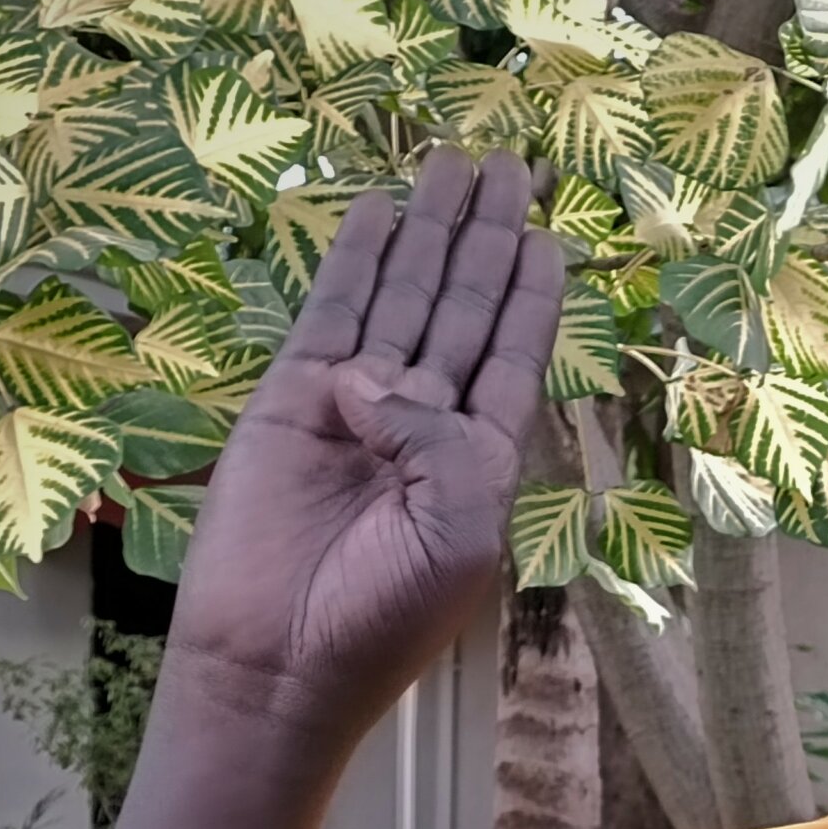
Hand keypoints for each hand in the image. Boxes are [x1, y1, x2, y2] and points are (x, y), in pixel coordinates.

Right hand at [166, 148, 562, 742]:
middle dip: (485, 237)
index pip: (511, 354)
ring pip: (402, 298)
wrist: (278, 665)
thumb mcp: (460, 528)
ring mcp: (356, 407)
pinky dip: (356, 261)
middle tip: (507, 163)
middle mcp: (424, 423)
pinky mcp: (290, 401)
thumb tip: (374, 375)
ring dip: (429, 232)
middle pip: (462, 308)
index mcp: (480, 458)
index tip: (549, 231)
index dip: (531, 292)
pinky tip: (378, 210)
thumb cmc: (386, 614)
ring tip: (452, 163)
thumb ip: (444, 439)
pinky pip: (331, 314)